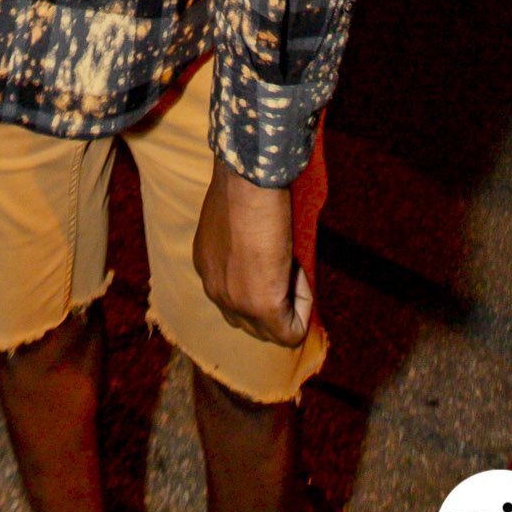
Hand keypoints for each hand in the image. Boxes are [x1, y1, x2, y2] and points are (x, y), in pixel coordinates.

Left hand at [192, 158, 312, 347]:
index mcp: (207, 266)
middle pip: (251, 323)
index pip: (236, 300)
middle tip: (291, 263)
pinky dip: (304, 306)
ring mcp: (235, 302)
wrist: (249, 179)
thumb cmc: (245, 186)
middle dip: (277, 302)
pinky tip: (300, 270)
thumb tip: (267, 256)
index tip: (280, 257)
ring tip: (293, 263)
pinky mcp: (261, 306)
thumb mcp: (235, 221)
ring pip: (270, 332)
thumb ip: (243, 247)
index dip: (266, 285)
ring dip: (290, 304)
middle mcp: (214, 289)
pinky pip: (291, 331)